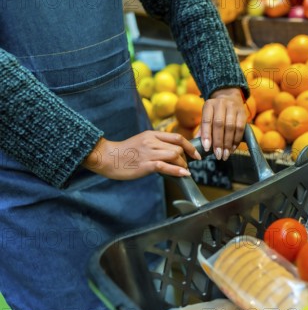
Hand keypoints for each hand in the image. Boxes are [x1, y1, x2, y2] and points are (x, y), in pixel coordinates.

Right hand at [83, 131, 200, 178]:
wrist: (107, 157)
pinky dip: (178, 171)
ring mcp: (149, 153)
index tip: (196, 155)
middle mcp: (152, 142)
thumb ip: (156, 144)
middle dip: (186, 158)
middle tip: (185, 165)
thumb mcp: (142, 142)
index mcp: (152, 135)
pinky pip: (166, 166)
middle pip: (179, 147)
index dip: (190, 146)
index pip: (177, 137)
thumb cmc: (124, 152)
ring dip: (182, 165)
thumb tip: (172, 152)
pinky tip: (184, 174)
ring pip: (175, 155)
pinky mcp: (145, 165)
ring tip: (182, 171)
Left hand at [197, 87, 246, 160]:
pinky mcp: (243, 113)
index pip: (207, 120)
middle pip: (219, 125)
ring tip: (225, 154)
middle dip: (218, 142)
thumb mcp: (207, 116)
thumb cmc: (215, 112)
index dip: (206, 135)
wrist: (229, 97)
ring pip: (231, 127)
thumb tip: (196, 145)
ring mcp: (233, 108)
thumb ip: (203, 129)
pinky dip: (236, 140)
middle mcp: (221, 104)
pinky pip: (240, 128)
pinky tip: (232, 148)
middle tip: (218, 155)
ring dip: (228, 143)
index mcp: (209, 105)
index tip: (206, 148)